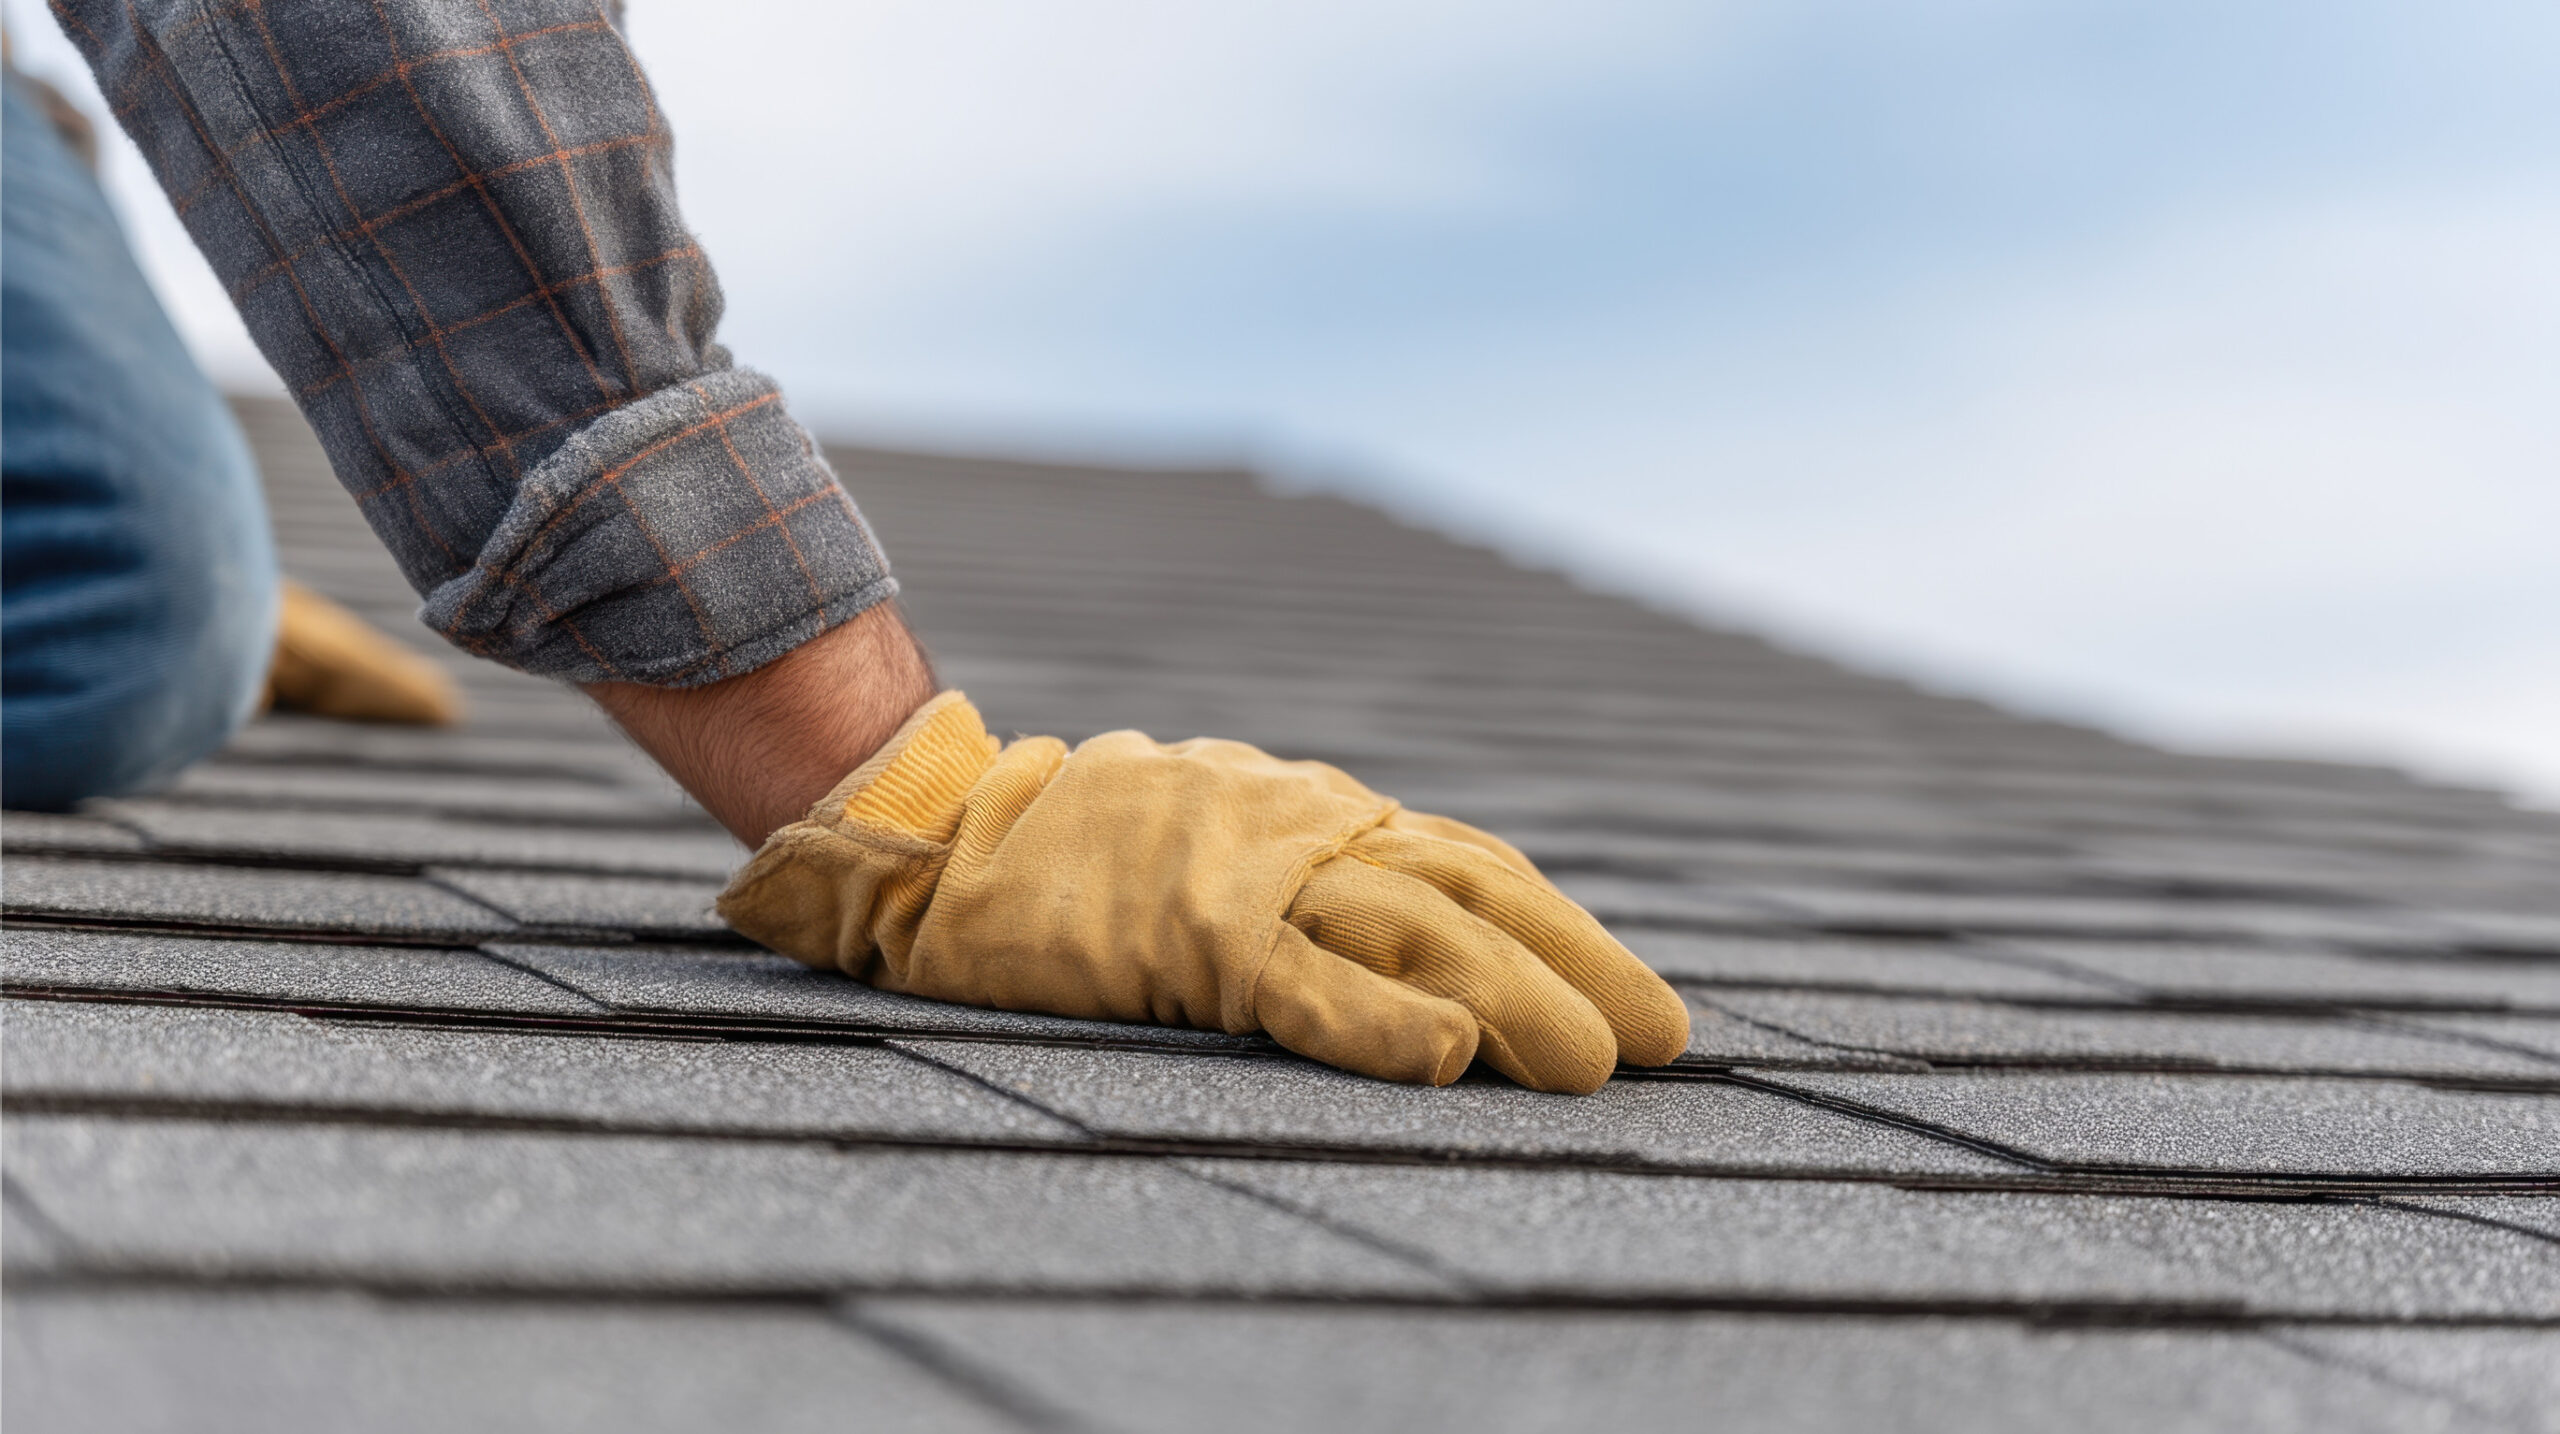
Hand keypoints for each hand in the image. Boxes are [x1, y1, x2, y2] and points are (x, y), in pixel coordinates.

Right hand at [718, 692, 1689, 1092]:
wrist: (944, 831)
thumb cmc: (1081, 853)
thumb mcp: (1221, 843)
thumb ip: (1311, 879)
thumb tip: (1415, 952)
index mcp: (1316, 815)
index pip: (1467, 867)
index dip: (1561, 928)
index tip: (1635, 993)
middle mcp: (1304, 830)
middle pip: (1471, 893)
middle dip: (1577, 961)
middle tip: (1664, 1038)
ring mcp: (1249, 875)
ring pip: (1413, 934)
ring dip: (1516, 998)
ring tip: (1592, 1068)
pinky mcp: (1185, 932)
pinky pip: (1302, 982)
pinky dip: (1381, 1022)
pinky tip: (1448, 1060)